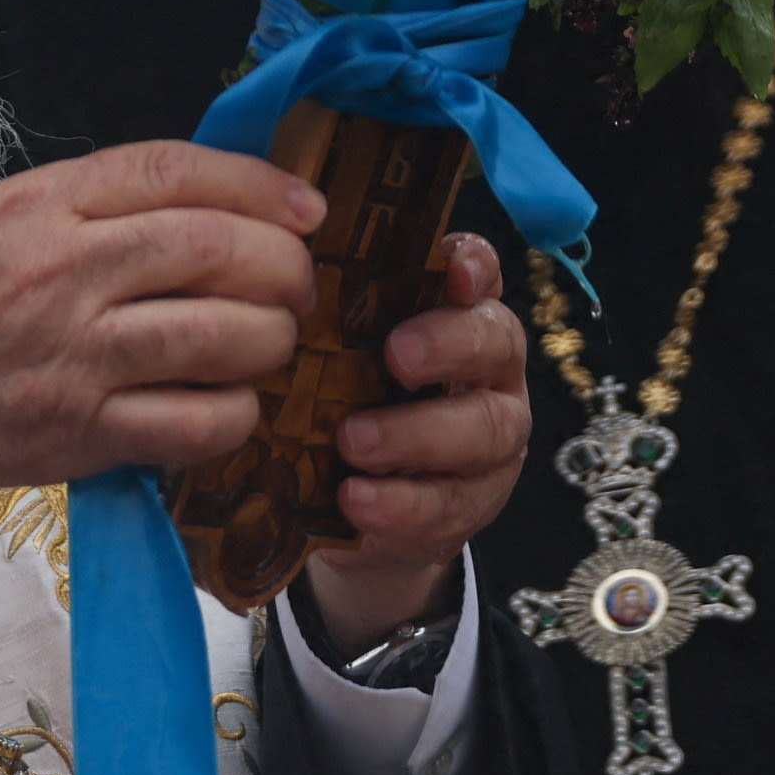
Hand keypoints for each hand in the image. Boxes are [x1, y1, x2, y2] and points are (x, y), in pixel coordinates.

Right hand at [0, 141, 325, 565]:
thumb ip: (98, 206)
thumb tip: (218, 203)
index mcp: (41, 205)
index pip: (177, 171)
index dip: (262, 184)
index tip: (307, 206)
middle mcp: (61, 273)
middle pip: (218, 250)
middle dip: (285, 267)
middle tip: (296, 284)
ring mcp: (73, 358)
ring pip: (225, 336)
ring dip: (273, 339)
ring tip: (268, 340)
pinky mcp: (80, 435)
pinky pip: (200, 423)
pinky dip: (238, 413)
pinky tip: (227, 402)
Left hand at [298, 232, 529, 647]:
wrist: (344, 510)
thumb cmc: (335, 407)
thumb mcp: (326, 359)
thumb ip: (325, 317)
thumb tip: (277, 264)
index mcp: (454, 319)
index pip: (479, 275)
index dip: (474, 263)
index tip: (451, 267)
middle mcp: (486, 372)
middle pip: (497, 343)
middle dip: (450, 345)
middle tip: (397, 356)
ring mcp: (489, 442)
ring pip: (488, 430)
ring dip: (418, 434)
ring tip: (353, 441)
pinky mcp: (470, 507)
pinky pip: (452, 504)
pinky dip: (402, 504)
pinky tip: (356, 498)